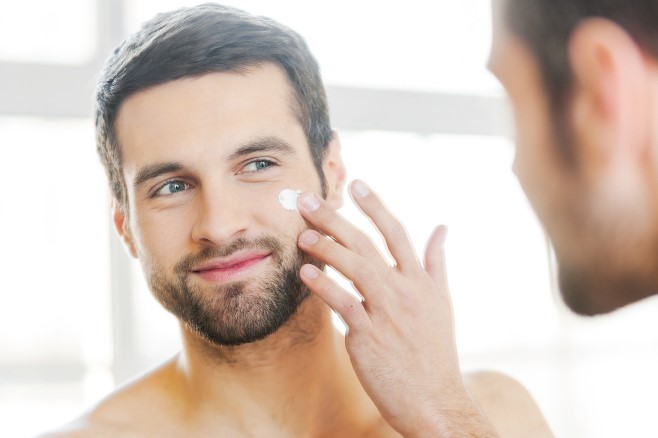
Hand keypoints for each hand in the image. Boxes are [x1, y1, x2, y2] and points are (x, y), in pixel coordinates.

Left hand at [296, 180, 496, 436]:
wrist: (435, 400)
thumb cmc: (435, 351)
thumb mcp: (442, 302)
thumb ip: (435, 262)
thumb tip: (441, 228)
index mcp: (421, 281)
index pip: (397, 233)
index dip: (375, 206)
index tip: (356, 184)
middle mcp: (405, 291)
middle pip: (366, 244)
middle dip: (334, 218)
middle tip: (306, 199)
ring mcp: (388, 312)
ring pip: (355, 268)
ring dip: (326, 247)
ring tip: (302, 234)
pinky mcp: (369, 336)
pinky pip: (344, 303)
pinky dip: (324, 285)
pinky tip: (306, 272)